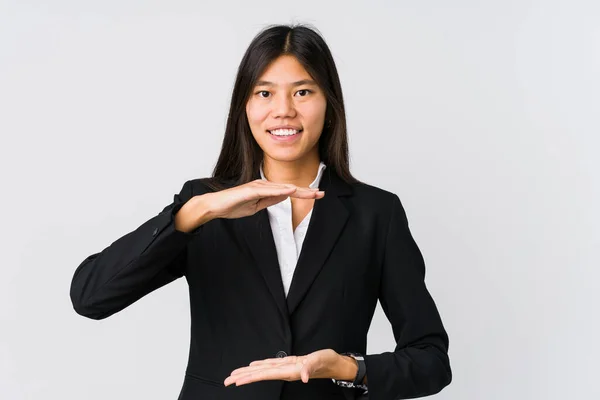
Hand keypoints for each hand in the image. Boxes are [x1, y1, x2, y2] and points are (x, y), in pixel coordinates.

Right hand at [202, 179, 323, 219]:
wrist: (216, 206)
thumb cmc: (233, 206)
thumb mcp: (257, 206)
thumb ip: (270, 200)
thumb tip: (285, 196)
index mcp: (265, 189)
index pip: (288, 191)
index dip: (304, 193)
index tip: (317, 194)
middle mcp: (263, 184)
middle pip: (288, 188)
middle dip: (306, 191)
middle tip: (322, 193)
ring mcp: (257, 186)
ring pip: (281, 188)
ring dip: (297, 190)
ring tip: (311, 192)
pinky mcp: (250, 190)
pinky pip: (268, 190)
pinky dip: (280, 190)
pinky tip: (291, 191)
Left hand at [223, 349, 352, 386]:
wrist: (334, 363)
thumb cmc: (327, 362)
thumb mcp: (318, 362)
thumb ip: (310, 368)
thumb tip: (303, 377)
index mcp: (288, 371)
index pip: (264, 375)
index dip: (249, 377)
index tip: (236, 381)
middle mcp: (284, 371)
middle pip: (259, 374)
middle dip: (243, 378)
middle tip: (226, 381)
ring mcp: (286, 367)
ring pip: (263, 370)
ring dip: (248, 373)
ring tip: (234, 376)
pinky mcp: (289, 363)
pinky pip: (271, 365)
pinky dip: (260, 365)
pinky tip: (254, 366)